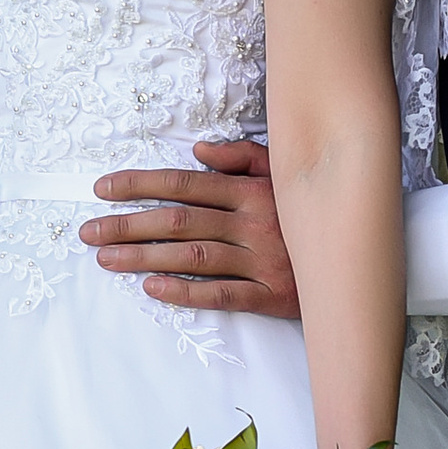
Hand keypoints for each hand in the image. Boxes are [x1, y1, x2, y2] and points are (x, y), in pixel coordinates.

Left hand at [81, 137, 300, 317]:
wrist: (358, 260)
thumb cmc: (311, 214)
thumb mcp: (284, 174)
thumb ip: (243, 158)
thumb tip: (200, 152)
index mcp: (252, 191)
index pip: (184, 184)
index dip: (140, 185)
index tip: (102, 189)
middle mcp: (253, 223)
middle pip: (178, 221)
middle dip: (128, 225)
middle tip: (88, 232)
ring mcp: (262, 261)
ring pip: (192, 257)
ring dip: (145, 257)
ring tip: (107, 259)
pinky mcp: (271, 296)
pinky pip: (222, 295)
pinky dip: (186, 292)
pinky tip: (153, 289)